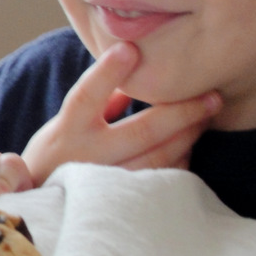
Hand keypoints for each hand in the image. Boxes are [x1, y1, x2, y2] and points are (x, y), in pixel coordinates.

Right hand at [21, 42, 221, 185]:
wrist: (42, 207)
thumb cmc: (55, 156)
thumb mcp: (63, 125)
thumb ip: (98, 101)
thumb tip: (132, 76)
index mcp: (67, 131)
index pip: (86, 96)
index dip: (107, 73)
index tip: (130, 48)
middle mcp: (87, 157)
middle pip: (142, 131)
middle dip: (182, 111)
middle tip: (213, 96)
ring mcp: (107, 183)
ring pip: (160, 157)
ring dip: (189, 134)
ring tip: (207, 115)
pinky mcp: (124, 203)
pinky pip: (162, 179)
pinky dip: (181, 159)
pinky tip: (189, 144)